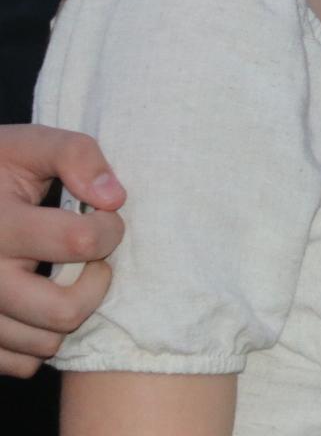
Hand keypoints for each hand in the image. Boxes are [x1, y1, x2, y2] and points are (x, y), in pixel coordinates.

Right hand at [0, 125, 124, 376]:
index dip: (108, 228)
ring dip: (70, 313)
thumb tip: (113, 198)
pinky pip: (19, 364)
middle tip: (94, 259)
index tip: (102, 216)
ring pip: (44, 344)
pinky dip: (38, 341)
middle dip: (96, 284)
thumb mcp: (27, 145)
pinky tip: (39, 305)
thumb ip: (74, 155)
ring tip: (63, 278)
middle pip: (63, 311)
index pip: (78, 241)